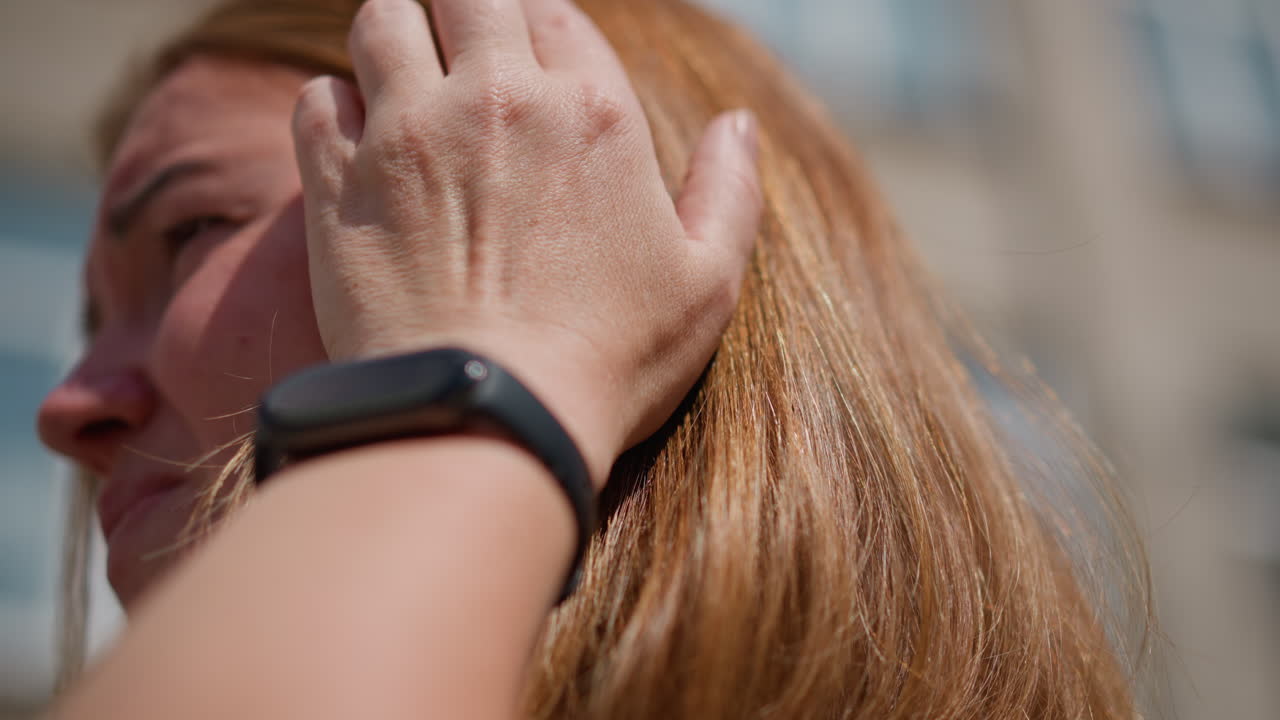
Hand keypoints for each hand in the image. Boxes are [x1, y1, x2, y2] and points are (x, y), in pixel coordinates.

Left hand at [291, 0, 761, 485]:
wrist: (487, 417)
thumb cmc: (609, 360)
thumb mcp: (708, 283)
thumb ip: (729, 191)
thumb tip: (738, 123)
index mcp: (591, 112)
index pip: (556, 13)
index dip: (544, 29)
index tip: (534, 63)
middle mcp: (497, 99)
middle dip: (465, 11)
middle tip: (465, 54)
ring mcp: (410, 134)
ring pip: (382, 19)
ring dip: (396, 35)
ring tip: (407, 78)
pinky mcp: (340, 182)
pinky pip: (318, 97)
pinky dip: (335, 106)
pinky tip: (357, 142)